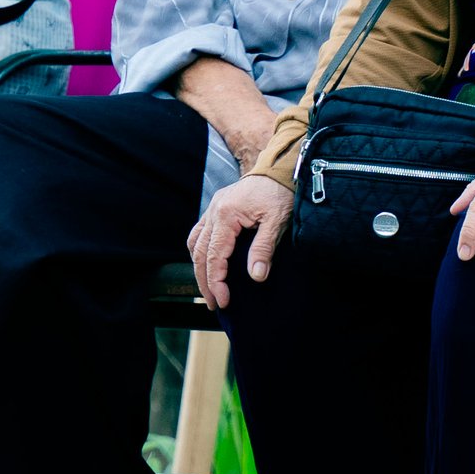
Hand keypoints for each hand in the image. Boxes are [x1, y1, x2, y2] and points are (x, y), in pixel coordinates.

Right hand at [190, 173, 294, 308]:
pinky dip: (199, 251)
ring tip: (208, 289)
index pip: (214, 255)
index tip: (223, 300)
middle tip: (213, 303)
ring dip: (198, 267)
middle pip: (199, 253)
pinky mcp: (216, 209)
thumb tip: (256, 277)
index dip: (216, 281)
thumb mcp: (277, 222)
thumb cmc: (280, 193)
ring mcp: (213, 209)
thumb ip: (264, 249)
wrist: (279, 170)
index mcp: (226, 215)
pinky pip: (199, 233)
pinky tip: (207, 264)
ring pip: (195, 243)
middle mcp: (214, 212)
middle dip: (204, 281)